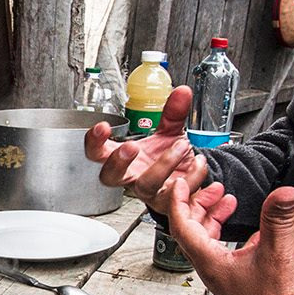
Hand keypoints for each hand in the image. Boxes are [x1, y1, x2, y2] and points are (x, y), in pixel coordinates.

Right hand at [84, 86, 208, 211]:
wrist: (188, 182)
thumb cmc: (168, 159)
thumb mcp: (170, 132)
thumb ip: (173, 113)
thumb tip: (182, 92)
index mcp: (124, 159)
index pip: (98, 152)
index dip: (95, 142)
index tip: (102, 126)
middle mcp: (132, 177)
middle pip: (109, 176)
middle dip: (117, 161)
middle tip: (131, 146)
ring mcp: (149, 192)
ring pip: (147, 185)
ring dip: (164, 163)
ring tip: (182, 144)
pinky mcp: (168, 202)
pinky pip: (176, 194)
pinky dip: (192, 175)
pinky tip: (198, 162)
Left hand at [165, 178, 293, 294]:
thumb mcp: (279, 253)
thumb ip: (279, 219)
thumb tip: (285, 193)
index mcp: (210, 262)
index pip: (182, 226)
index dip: (179, 201)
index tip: (180, 183)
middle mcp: (212, 268)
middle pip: (192, 230)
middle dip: (200, 204)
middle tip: (214, 188)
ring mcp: (223, 274)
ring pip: (207, 239)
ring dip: (214, 217)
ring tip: (228, 200)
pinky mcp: (237, 278)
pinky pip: (223, 249)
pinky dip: (229, 231)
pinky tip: (250, 226)